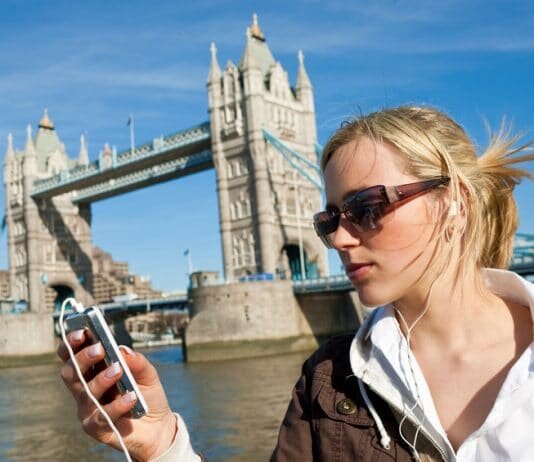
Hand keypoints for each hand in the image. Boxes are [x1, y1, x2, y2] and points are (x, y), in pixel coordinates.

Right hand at [57, 331, 176, 460]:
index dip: (72, 343)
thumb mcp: (147, 373)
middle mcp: (85, 388)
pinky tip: (131, 398)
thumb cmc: (147, 395)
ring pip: (84, 392)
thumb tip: (123, 350)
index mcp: (93, 371)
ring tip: (119, 370)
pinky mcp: (95, 428)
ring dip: (101, 379)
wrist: (157, 426)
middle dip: (82, 357)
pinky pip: (100, 416)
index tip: (82, 331)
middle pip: (70, 372)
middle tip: (99, 348)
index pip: (73, 355)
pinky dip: (117, 405)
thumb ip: (137, 361)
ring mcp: (88, 408)